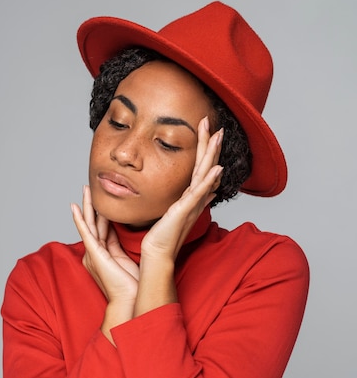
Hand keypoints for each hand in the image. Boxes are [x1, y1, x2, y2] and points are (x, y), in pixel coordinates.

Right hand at [71, 186, 138, 304]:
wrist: (130, 300)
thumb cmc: (133, 285)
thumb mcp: (130, 259)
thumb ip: (127, 247)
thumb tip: (135, 234)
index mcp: (105, 254)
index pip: (104, 228)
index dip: (103, 213)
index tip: (106, 199)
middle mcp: (96, 253)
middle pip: (94, 223)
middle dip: (92, 205)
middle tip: (90, 187)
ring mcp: (93, 253)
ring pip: (89, 224)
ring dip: (86, 206)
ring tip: (84, 190)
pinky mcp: (93, 254)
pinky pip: (85, 232)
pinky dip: (79, 220)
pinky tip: (74, 208)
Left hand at [141, 117, 222, 261]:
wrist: (158, 253)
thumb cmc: (163, 236)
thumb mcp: (177, 212)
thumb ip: (192, 200)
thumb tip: (209, 192)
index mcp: (192, 197)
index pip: (201, 168)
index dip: (206, 150)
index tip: (207, 131)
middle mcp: (196, 198)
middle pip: (206, 166)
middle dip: (210, 145)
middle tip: (213, 124)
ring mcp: (192, 204)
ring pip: (205, 174)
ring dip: (211, 154)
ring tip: (217, 136)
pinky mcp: (186, 211)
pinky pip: (200, 193)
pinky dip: (208, 180)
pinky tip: (217, 169)